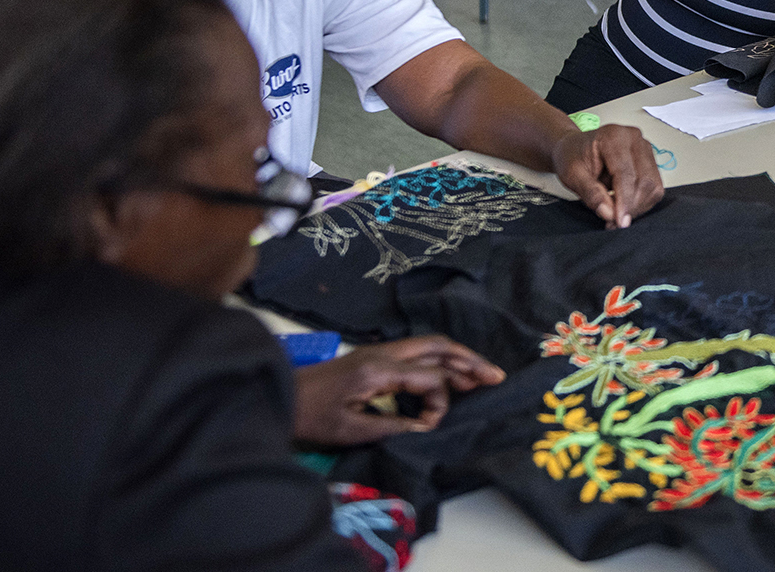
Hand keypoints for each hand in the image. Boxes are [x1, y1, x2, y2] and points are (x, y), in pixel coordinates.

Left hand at [292, 335, 504, 446]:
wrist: (278, 395)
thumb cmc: (309, 416)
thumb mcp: (349, 430)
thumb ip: (391, 427)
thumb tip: (426, 426)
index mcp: (379, 370)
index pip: (429, 377)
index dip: (440, 402)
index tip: (430, 426)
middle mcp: (384, 353)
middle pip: (438, 347)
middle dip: (470, 361)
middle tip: (497, 376)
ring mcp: (379, 352)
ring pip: (430, 345)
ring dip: (458, 358)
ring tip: (482, 375)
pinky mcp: (375, 358)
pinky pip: (417, 352)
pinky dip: (441, 360)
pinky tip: (450, 374)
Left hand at [552, 124, 663, 227]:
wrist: (575, 148)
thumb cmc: (572, 156)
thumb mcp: (572, 176)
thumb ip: (591, 194)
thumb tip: (609, 212)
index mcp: (613, 137)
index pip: (626, 174)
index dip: (624, 201)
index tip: (619, 221)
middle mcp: (634, 139)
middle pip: (645, 181)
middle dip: (631, 207)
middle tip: (615, 222)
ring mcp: (645, 148)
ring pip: (653, 186)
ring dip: (638, 206)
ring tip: (618, 214)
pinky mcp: (650, 160)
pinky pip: (655, 186)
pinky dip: (642, 201)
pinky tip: (625, 205)